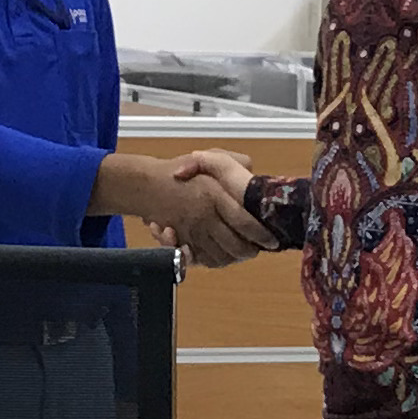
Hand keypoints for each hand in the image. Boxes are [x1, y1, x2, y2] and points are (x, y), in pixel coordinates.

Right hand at [166, 148, 273, 266]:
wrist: (146, 184)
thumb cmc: (178, 170)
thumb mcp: (209, 157)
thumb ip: (234, 162)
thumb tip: (253, 171)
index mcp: (214, 196)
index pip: (244, 222)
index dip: (260, 235)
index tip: (271, 240)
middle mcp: (204, 217)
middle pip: (235, 246)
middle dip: (249, 251)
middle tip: (256, 249)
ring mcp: (192, 232)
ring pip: (220, 257)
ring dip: (233, 258)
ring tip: (240, 252)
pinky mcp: (181, 241)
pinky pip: (202, 260)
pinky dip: (212, 260)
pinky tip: (219, 254)